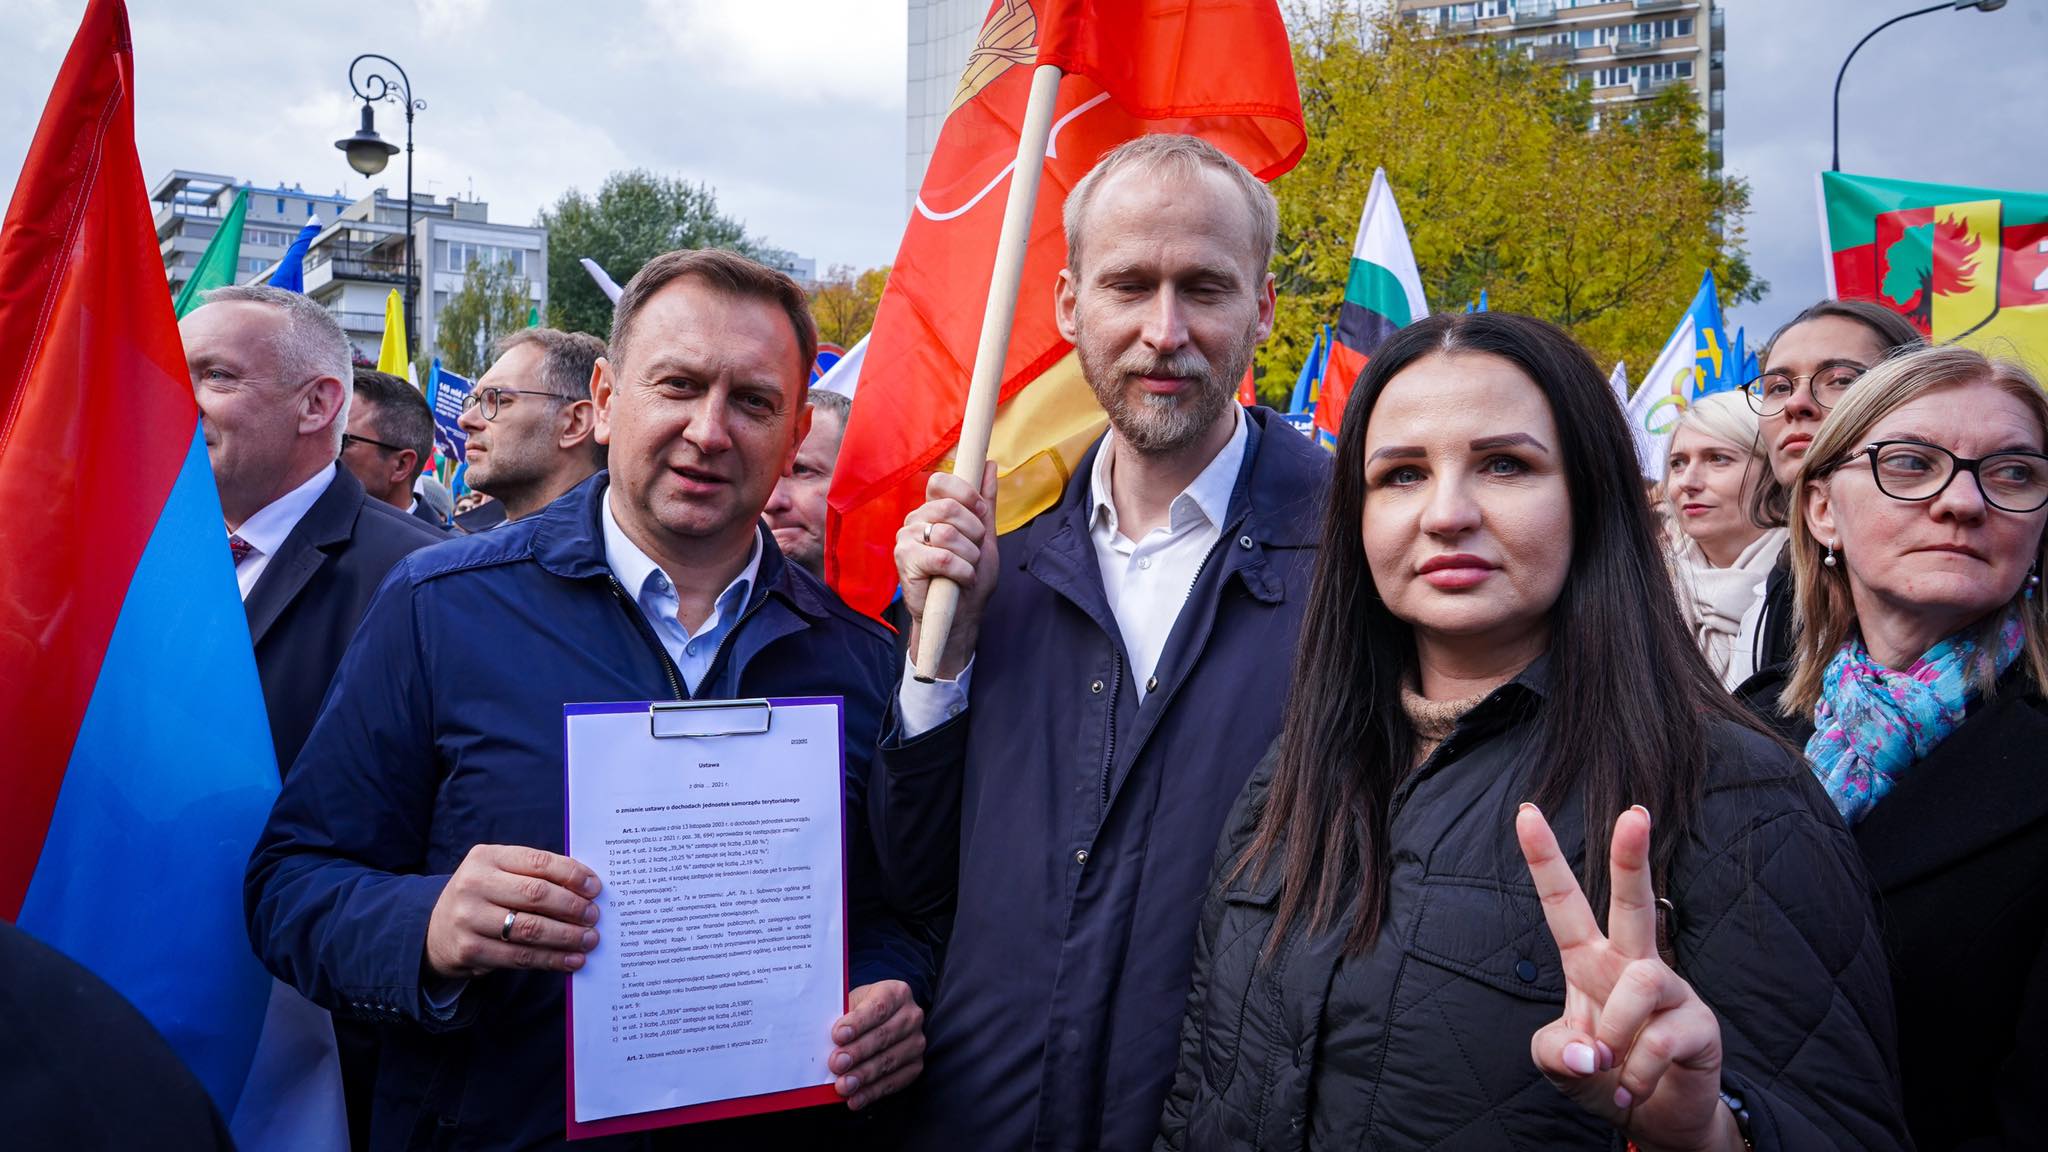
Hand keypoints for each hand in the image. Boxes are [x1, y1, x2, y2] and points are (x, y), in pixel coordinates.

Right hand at [424, 844, 601, 978]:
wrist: (436, 929)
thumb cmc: (483, 896)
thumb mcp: (499, 873)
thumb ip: (535, 875)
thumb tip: (587, 889)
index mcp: (486, 857)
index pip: (537, 862)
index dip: (571, 874)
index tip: (595, 888)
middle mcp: (474, 884)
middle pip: (536, 895)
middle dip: (572, 907)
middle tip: (594, 916)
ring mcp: (469, 918)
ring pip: (530, 929)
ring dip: (566, 936)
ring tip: (590, 940)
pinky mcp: (470, 950)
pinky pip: (520, 957)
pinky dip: (552, 959)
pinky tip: (572, 960)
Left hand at [828, 980, 924, 1110]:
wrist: (880, 1019)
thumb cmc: (861, 1010)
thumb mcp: (852, 1003)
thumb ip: (842, 1018)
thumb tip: (824, 1041)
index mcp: (896, 993)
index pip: (878, 1008)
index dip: (857, 1023)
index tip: (838, 1036)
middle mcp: (912, 1016)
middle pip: (884, 1036)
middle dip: (858, 1052)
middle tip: (836, 1064)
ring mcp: (916, 1042)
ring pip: (889, 1061)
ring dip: (864, 1076)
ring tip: (843, 1086)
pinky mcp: (915, 1066)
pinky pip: (894, 1082)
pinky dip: (872, 1092)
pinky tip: (855, 1099)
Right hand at [897, 461, 998, 678]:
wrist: (960, 615)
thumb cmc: (969, 576)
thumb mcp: (984, 536)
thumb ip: (985, 501)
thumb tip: (988, 463)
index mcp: (931, 509)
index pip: (942, 482)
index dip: (967, 496)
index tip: (980, 515)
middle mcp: (915, 520)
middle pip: (948, 507)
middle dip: (973, 532)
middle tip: (974, 552)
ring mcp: (906, 539)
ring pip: (947, 534)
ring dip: (969, 556)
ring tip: (967, 570)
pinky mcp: (904, 561)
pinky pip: (942, 558)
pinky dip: (961, 571)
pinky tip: (960, 580)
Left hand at [1517, 804, 1741, 1151]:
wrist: (1653, 1118)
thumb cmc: (1602, 1074)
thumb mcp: (1558, 1063)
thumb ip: (1555, 1052)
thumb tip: (1588, 1052)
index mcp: (1590, 960)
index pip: (1564, 903)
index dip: (1544, 859)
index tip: (1525, 812)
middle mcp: (1632, 964)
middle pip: (1634, 901)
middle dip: (1632, 857)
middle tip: (1634, 814)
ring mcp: (1671, 991)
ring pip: (1642, 983)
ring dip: (1616, 1032)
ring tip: (1608, 1066)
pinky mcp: (1700, 1025)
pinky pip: (1660, 1040)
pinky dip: (1636, 1075)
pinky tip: (1631, 1091)